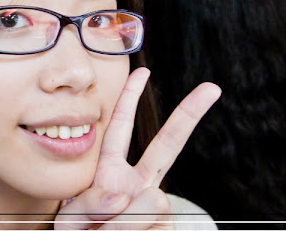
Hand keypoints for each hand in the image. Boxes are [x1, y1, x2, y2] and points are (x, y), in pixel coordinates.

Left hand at [55, 67, 220, 229]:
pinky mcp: (162, 226)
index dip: (129, 100)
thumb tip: (140, 196)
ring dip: (122, 222)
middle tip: (212, 87)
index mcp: (110, 173)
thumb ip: (96, 203)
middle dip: (187, 116)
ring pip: (152, 203)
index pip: (120, 129)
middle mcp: (135, 185)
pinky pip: (148, 224)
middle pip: (166, 146)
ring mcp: (151, 209)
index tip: (143, 70)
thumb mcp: (72, 216)